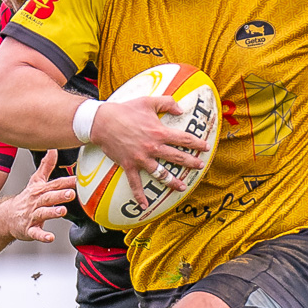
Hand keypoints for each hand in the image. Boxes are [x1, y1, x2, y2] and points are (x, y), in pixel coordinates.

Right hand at [1, 149, 77, 243]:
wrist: (7, 217)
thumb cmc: (26, 199)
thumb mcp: (36, 181)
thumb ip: (46, 166)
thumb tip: (53, 149)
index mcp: (40, 190)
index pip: (54, 184)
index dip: (66, 181)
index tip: (78, 179)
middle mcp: (36, 202)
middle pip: (48, 197)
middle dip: (60, 195)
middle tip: (71, 193)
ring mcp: (32, 216)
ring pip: (43, 213)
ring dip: (52, 212)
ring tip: (62, 211)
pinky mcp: (29, 230)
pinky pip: (36, 233)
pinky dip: (43, 236)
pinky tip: (50, 237)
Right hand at [91, 96, 211, 207]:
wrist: (102, 122)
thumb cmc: (126, 110)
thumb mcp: (148, 101)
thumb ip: (167, 103)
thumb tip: (181, 109)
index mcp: (159, 132)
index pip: (183, 139)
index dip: (197, 143)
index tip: (205, 147)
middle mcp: (153, 148)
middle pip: (177, 157)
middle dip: (191, 162)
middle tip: (200, 166)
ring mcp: (141, 159)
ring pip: (161, 174)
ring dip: (172, 182)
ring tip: (182, 187)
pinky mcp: (129, 165)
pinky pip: (135, 184)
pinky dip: (139, 196)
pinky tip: (145, 206)